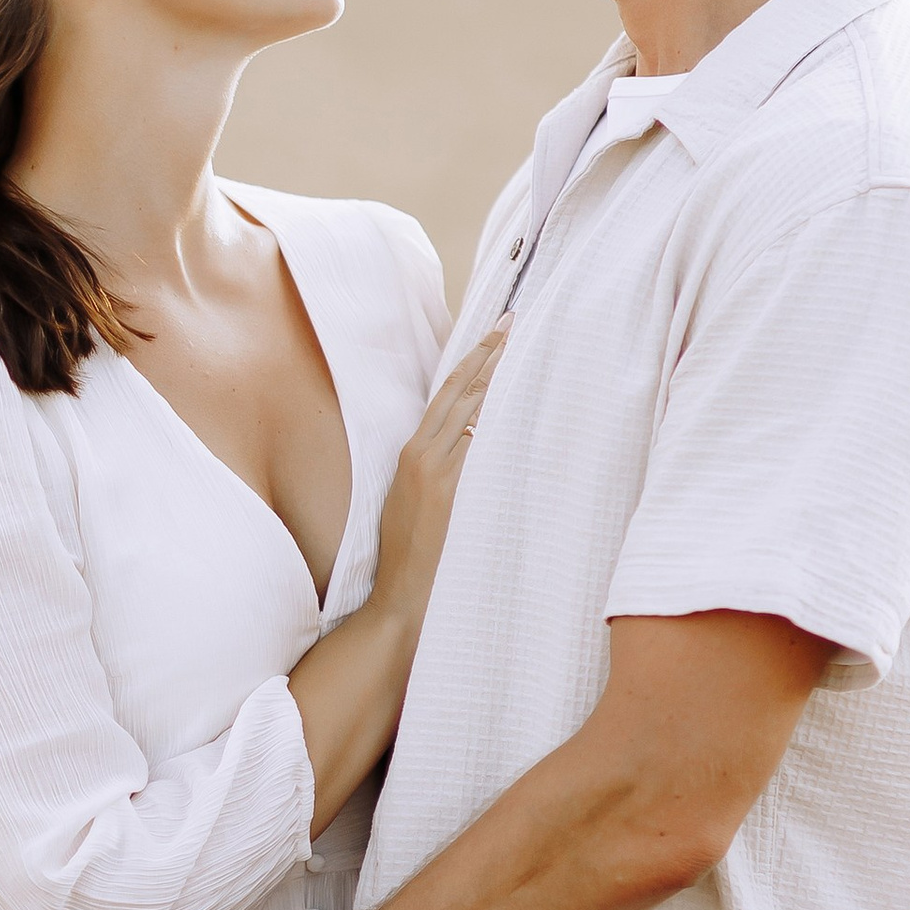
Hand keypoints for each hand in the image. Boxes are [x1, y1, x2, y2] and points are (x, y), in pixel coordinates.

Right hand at [364, 331, 502, 635]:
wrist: (398, 586)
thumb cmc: (408, 546)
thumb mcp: (415, 496)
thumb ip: (439, 464)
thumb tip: (471, 438)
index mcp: (409, 451)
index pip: (444, 394)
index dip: (468, 362)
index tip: (492, 336)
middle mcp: (419, 453)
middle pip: (456, 392)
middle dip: (484, 355)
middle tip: (509, 323)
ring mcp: (432, 469)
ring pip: (463, 410)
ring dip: (488, 376)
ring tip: (510, 345)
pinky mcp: (443, 489)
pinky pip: (467, 445)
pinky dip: (481, 419)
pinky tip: (499, 396)